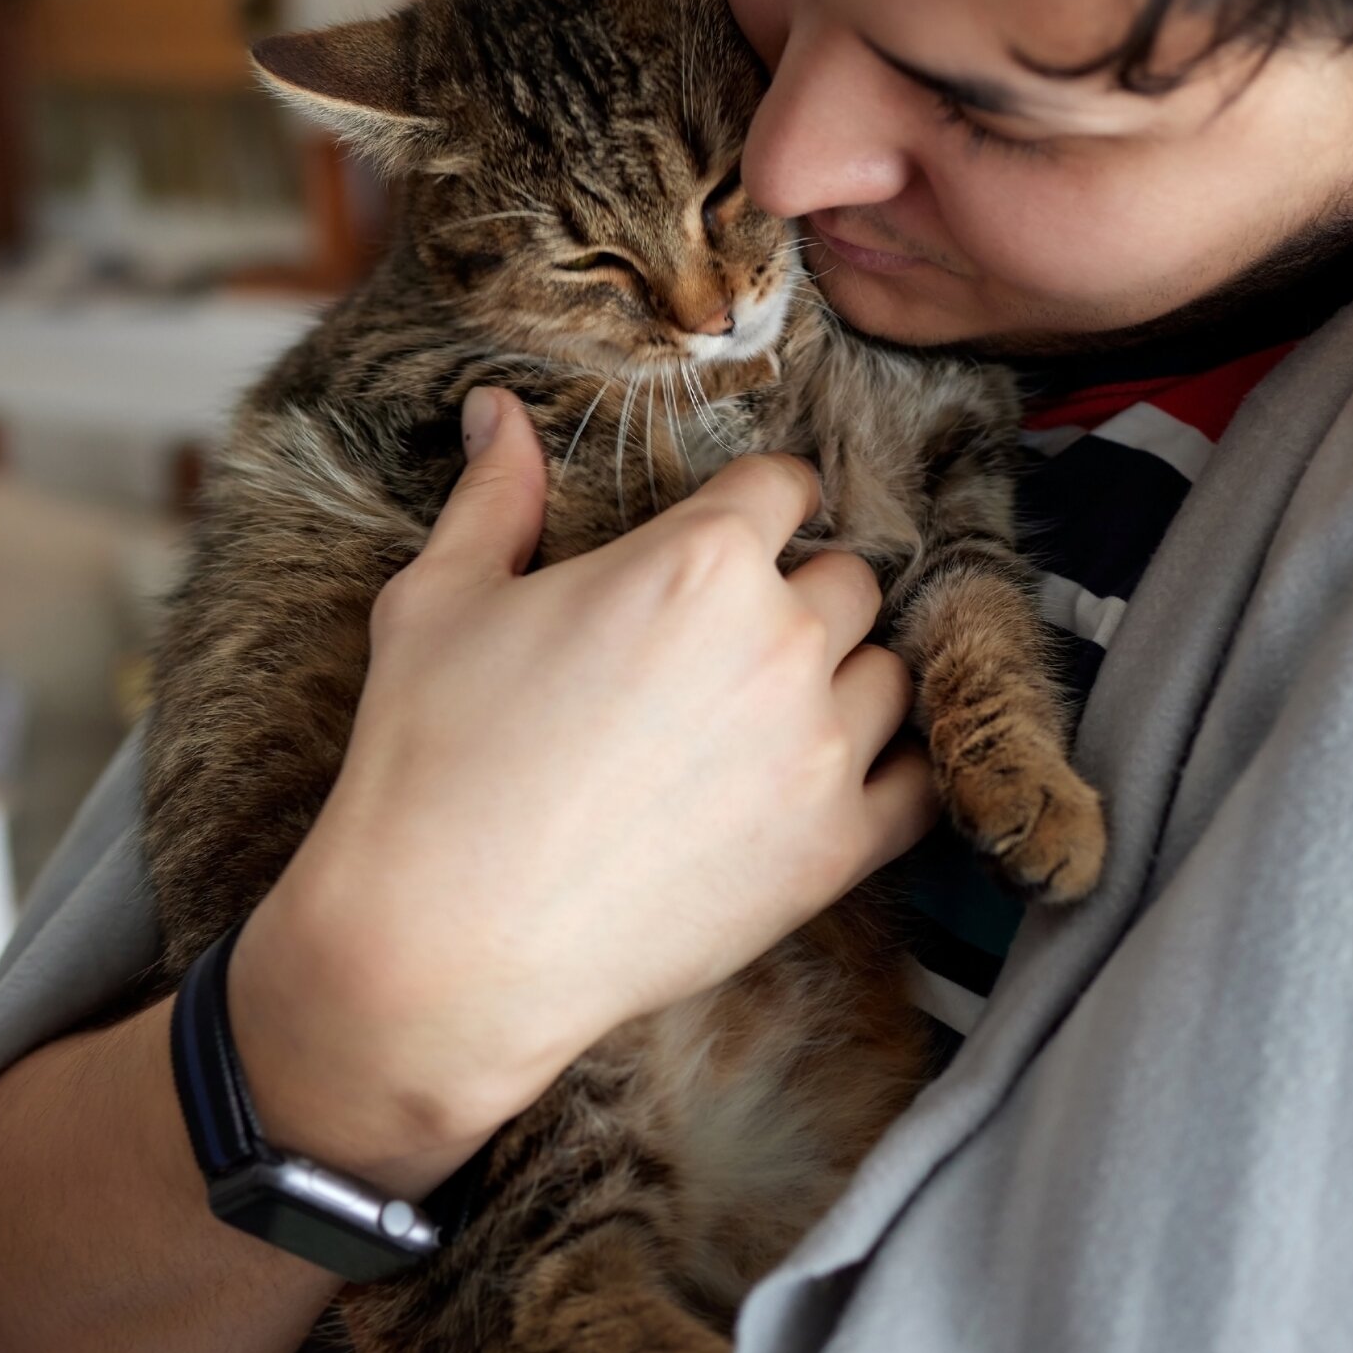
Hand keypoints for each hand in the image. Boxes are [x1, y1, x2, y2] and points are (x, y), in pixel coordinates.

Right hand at [228, 386, 937, 1194]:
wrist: (446, 944)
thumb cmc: (432, 761)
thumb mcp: (441, 600)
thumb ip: (497, 495)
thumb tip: (498, 408)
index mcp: (700, 557)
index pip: (784, 487)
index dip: (756, 506)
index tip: (736, 534)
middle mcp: (784, 638)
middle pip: (847, 580)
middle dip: (798, 595)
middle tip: (731, 641)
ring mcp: (822, 747)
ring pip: (888, 674)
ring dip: (845, 679)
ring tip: (774, 713)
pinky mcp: (837, 848)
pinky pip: (920, 786)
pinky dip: (893, 775)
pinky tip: (839, 777)